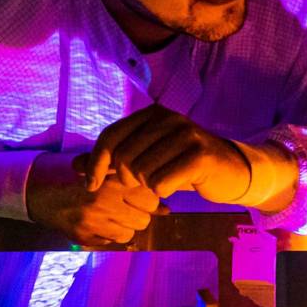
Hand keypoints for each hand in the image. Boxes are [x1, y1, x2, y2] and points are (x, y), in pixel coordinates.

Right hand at [26, 153, 165, 245]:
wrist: (42, 191)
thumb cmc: (82, 178)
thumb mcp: (109, 173)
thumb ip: (138, 187)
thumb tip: (167, 210)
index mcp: (112, 179)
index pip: (150, 198)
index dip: (148, 200)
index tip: (139, 197)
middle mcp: (104, 199)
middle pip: (144, 218)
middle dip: (139, 214)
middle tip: (126, 207)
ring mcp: (93, 219)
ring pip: (131, 232)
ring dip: (127, 226)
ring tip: (113, 214)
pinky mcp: (84, 235)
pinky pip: (114, 241)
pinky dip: (113, 235)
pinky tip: (102, 223)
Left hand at [76, 105, 250, 202]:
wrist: (232, 171)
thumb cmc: (184, 165)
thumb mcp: (147, 158)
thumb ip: (113, 159)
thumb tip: (74, 165)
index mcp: (153, 114)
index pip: (111, 136)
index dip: (96, 163)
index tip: (92, 185)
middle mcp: (169, 118)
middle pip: (124, 158)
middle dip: (128, 179)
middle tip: (144, 183)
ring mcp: (186, 134)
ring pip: (142, 172)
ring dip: (149, 186)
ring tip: (165, 180)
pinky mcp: (200, 155)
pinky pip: (161, 183)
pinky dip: (163, 192)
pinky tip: (176, 186)